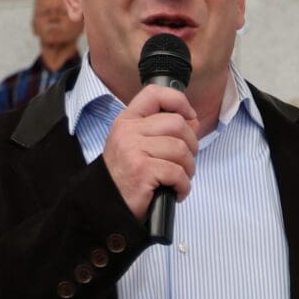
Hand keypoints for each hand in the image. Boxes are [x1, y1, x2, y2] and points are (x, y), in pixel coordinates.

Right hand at [100, 84, 199, 221]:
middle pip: (177, 123)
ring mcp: (133, 149)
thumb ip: (161, 131)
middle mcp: (128, 131)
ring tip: (180, 180)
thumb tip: (192, 122)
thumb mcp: (137, 146)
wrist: (106, 205)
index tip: (190, 117)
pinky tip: (176, 192)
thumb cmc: (126, 177)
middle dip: (191, 145)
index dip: (179, 101)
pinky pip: (177, 173)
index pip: (154, 94)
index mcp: (127, 121)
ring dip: (188, 169)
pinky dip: (183, 186)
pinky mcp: (142, 170)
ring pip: (180, 149)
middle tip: (186, 162)